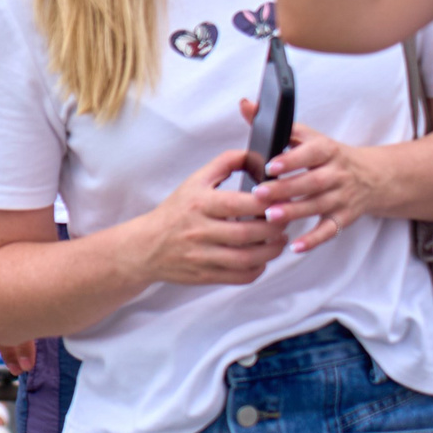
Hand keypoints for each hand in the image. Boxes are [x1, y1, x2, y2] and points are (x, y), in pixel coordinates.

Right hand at [133, 149, 284, 284]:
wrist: (146, 246)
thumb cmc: (176, 211)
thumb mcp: (194, 181)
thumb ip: (225, 163)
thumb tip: (256, 155)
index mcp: (198, 204)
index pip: (239, 204)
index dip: (266, 202)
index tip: (280, 198)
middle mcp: (199, 230)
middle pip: (248, 233)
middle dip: (276, 227)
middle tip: (285, 219)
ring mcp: (202, 256)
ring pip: (249, 258)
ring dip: (272, 250)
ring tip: (279, 239)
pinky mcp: (206, 275)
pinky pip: (241, 277)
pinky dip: (259, 268)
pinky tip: (261, 258)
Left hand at [252, 120, 380, 252]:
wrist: (372, 176)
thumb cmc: (327, 155)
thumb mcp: (308, 136)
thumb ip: (277, 123)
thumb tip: (245, 104)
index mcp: (326, 150)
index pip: (310, 153)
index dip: (291, 160)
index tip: (270, 166)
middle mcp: (337, 173)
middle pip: (312, 182)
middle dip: (286, 189)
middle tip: (259, 194)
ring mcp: (343, 197)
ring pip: (319, 205)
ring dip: (295, 212)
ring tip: (270, 217)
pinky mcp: (345, 217)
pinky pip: (330, 230)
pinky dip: (314, 240)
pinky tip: (295, 247)